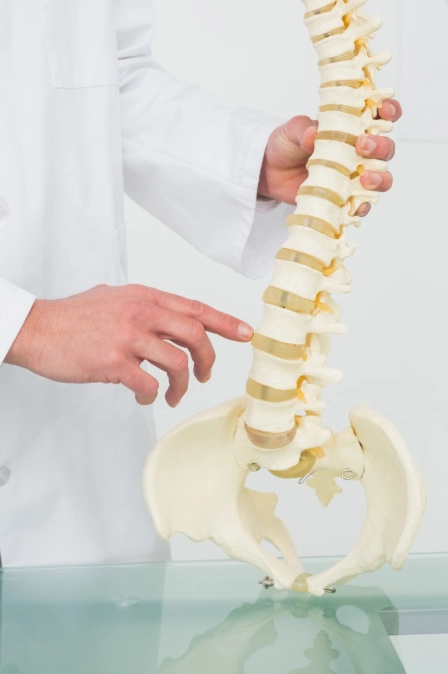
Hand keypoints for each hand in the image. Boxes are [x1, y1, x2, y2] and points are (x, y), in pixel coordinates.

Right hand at [5, 285, 253, 407]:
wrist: (36, 329)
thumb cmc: (72, 317)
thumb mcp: (113, 298)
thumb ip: (142, 307)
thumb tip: (163, 319)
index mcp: (144, 297)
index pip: (195, 308)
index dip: (225, 322)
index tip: (246, 334)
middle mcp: (140, 312)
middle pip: (195, 336)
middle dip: (208, 361)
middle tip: (205, 376)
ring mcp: (128, 336)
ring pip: (178, 363)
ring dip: (182, 385)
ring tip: (173, 395)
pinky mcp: (113, 362)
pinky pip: (149, 384)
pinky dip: (152, 395)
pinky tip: (143, 395)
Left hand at [258, 99, 401, 216]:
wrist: (269, 174)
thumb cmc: (285, 145)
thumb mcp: (291, 131)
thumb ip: (302, 130)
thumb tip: (312, 134)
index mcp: (351, 127)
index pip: (379, 116)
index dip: (389, 111)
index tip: (384, 111)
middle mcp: (358, 152)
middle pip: (385, 149)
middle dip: (381, 147)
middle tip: (362, 146)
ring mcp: (354, 176)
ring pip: (382, 177)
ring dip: (380, 178)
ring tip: (365, 178)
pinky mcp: (345, 197)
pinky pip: (362, 204)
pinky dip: (364, 205)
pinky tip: (357, 205)